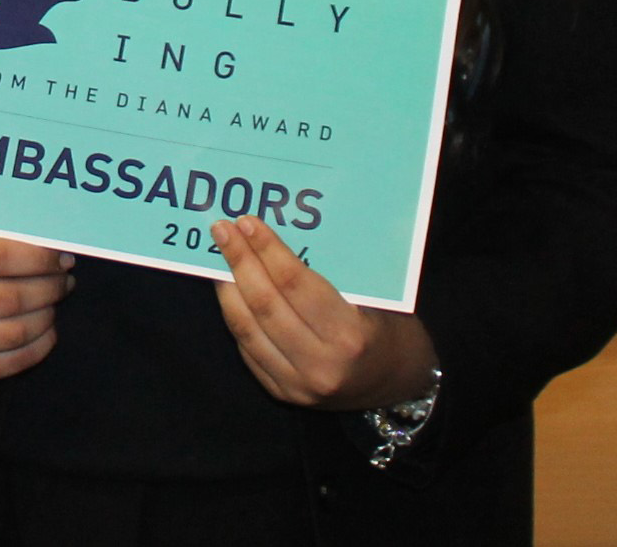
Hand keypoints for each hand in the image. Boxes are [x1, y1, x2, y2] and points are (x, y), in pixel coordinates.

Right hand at [0, 230, 74, 381]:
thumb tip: (50, 241)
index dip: (38, 257)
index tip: (61, 257)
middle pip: (10, 299)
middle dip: (48, 289)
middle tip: (64, 280)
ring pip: (13, 334)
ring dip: (46, 318)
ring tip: (53, 303)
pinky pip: (9, 364)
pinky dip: (38, 348)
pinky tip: (46, 331)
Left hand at [212, 216, 437, 408]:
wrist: (399, 386)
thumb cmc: (389, 330)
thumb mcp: (375, 299)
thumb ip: (331, 274)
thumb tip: (278, 237)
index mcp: (350, 336)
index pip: (295, 285)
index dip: (267, 251)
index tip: (247, 223)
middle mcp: (321, 365)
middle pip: (266, 304)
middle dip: (240, 262)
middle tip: (222, 230)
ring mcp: (298, 385)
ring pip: (248, 328)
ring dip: (227, 287)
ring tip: (218, 256)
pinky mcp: (282, 394)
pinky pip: (248, 348)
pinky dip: (234, 314)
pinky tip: (227, 289)